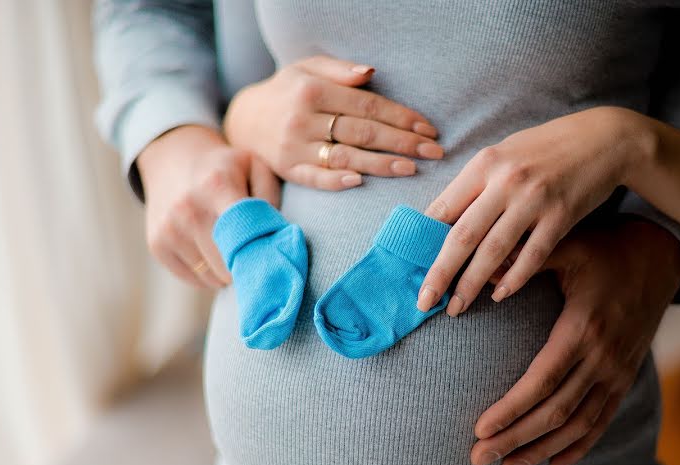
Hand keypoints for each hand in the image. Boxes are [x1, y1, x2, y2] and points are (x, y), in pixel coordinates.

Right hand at [137, 124, 280, 287]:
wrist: (173, 159)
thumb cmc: (226, 169)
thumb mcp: (255, 167)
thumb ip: (271, 199)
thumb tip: (278, 238)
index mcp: (217, 186)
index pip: (243, 235)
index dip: (261, 254)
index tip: (273, 260)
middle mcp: (188, 209)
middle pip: (229, 265)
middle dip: (247, 266)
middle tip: (256, 255)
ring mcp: (169, 229)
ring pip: (213, 277)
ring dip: (228, 272)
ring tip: (231, 248)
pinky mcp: (157, 245)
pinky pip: (194, 280)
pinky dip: (208, 275)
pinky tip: (212, 253)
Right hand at [224, 54, 444, 190]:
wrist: (245, 120)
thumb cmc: (288, 92)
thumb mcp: (308, 68)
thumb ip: (340, 70)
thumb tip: (372, 73)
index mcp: (313, 90)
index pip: (368, 106)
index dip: (401, 117)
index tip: (429, 129)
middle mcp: (303, 118)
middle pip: (362, 132)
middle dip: (402, 142)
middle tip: (434, 152)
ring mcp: (294, 146)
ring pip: (344, 156)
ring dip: (380, 164)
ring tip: (411, 169)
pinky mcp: (288, 170)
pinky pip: (314, 178)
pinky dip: (336, 181)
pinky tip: (361, 182)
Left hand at [416, 106, 649, 315]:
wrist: (604, 139)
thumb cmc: (546, 149)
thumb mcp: (504, 156)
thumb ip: (476, 186)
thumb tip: (441, 221)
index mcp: (484, 164)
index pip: (443, 209)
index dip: (424, 243)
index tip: (411, 268)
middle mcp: (506, 181)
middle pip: (462, 236)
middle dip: (439, 273)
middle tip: (423, 301)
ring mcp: (534, 199)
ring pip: (493, 252)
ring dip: (471, 285)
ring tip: (456, 308)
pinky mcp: (561, 216)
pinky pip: (532, 256)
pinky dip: (513, 279)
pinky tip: (499, 295)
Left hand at [469, 217, 679, 464]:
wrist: (658, 258)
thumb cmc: (603, 250)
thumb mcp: (567, 248)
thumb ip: (523, 261)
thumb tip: (477, 273)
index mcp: (583, 328)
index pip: (542, 381)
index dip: (511, 409)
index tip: (479, 429)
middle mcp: (603, 358)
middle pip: (555, 412)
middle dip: (515, 438)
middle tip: (477, 457)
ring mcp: (618, 372)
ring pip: (578, 425)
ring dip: (541, 450)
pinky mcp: (625, 378)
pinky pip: (602, 421)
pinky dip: (579, 447)